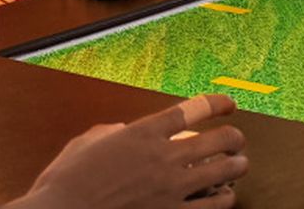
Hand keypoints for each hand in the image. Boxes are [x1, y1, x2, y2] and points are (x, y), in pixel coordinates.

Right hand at [16, 94, 247, 208]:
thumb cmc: (65, 182)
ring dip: (237, 167)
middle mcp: (163, 157)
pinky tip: (224, 197)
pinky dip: (223, 199)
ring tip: (238, 166)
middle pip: (220, 140)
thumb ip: (112, 132)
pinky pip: (213, 206)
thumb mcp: (86, 144)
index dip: (218, 104)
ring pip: (224, 172)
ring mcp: (171, 189)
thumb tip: (123, 129)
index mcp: (142, 132)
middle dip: (234, 138)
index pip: (194, 109)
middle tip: (236, 141)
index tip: (229, 105)